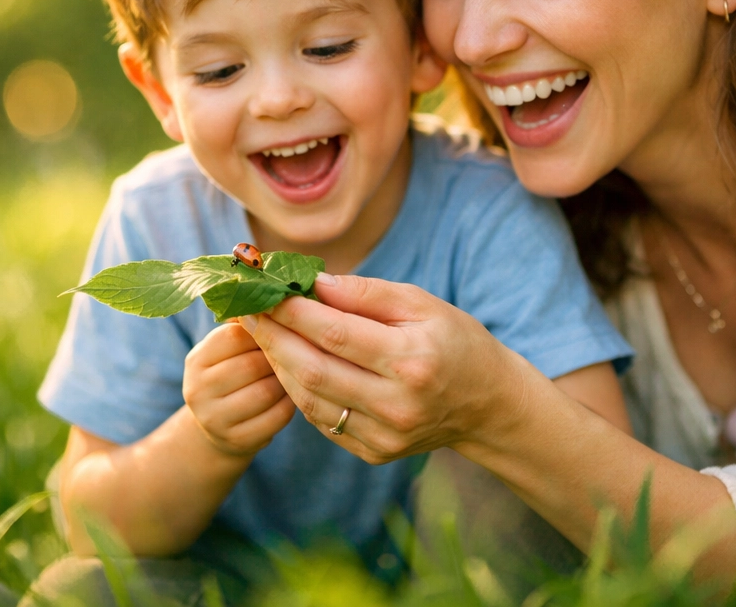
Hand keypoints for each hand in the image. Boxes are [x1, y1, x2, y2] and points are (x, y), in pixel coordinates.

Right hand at [183, 322, 294, 457]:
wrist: (219, 428)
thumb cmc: (235, 373)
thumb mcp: (230, 349)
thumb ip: (247, 323)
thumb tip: (274, 289)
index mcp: (197, 359)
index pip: (235, 334)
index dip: (268, 327)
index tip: (289, 321)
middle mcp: (198, 390)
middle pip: (253, 363)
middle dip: (283, 353)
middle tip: (303, 345)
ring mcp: (215, 420)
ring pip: (267, 390)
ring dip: (290, 378)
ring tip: (302, 368)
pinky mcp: (238, 441)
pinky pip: (277, 417)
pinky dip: (292, 403)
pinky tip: (298, 394)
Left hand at [244, 273, 528, 464]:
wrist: (486, 403)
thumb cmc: (454, 340)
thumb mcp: (421, 303)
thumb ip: (366, 292)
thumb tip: (315, 283)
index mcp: (412, 360)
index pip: (335, 332)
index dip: (293, 310)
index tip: (264, 288)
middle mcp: (398, 404)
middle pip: (313, 369)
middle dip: (273, 336)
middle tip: (249, 310)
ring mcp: (385, 436)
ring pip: (310, 399)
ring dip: (278, 364)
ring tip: (262, 334)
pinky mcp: (374, 453)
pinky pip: (321, 420)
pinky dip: (298, 390)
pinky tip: (288, 363)